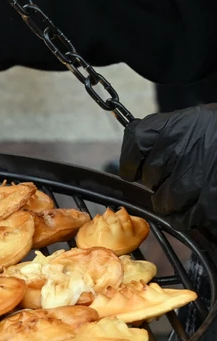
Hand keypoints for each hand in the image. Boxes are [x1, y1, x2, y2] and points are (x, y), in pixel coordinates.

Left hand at [119, 104, 216, 229]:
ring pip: (164, 202)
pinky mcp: (207, 205)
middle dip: (161, 180)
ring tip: (196, 187)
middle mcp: (181, 151)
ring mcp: (194, 181)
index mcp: (176, 126)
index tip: (139, 166)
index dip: (134, 160)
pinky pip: (183, 219)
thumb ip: (164, 134)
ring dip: (175, 200)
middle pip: (150, 179)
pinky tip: (204, 200)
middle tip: (184, 172)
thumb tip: (135, 157)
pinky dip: (190, 214)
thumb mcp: (197, 120)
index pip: (135, 145)